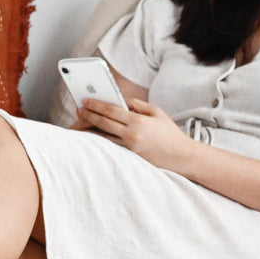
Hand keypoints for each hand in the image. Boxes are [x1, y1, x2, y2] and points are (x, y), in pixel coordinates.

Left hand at [77, 98, 191, 171]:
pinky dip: (100, 141)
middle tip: (78, 110)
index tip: (85, 100)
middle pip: (104, 123)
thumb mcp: (157, 112)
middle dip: (89, 115)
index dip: (96, 105)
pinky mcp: (130, 158)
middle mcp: (132, 134)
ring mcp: (130, 148)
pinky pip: (111, 147)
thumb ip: (138, 105)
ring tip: (79, 123)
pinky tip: (92, 138)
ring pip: (104, 137)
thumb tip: (122, 101)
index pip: (112, 110)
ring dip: (90, 130)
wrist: (181, 157)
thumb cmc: (170, 133)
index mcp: (138, 120)